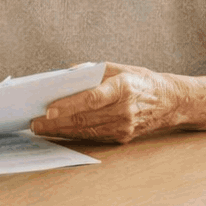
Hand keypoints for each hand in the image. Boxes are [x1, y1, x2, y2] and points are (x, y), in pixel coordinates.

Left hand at [30, 63, 184, 143]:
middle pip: (84, 118)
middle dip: (56, 121)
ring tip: (40, 128)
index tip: (48, 108)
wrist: (171, 102)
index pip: (92, 98)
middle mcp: (125, 110)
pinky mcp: (123, 137)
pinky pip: (94, 136)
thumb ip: (92, 70)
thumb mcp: (120, 67)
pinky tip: (59, 131)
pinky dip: (74, 134)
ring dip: (60, 130)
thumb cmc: (142, 81)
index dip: (68, 104)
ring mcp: (124, 127)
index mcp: (124, 88)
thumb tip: (64, 76)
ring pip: (86, 130)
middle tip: (34, 122)